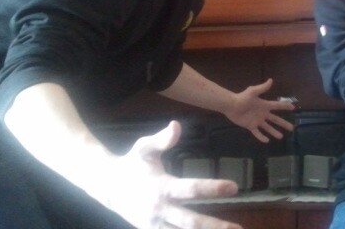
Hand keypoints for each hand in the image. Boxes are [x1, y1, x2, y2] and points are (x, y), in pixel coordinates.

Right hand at [106, 121, 242, 228]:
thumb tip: (176, 125)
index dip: (213, 188)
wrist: (106, 186)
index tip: (234, 187)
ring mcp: (155, 225)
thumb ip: (161, 139)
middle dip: (215, 226)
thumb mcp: (144, 148)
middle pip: (191, 222)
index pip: (191, 189)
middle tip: (238, 228)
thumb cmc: (131, 164)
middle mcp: (160, 210)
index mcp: (161, 187)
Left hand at [225, 78, 295, 142]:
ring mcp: (257, 120)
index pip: (277, 106)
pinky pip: (257, 133)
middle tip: (292, 128)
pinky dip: (262, 137)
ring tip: (281, 136)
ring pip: (268, 127)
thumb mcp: (253, 91)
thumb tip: (271, 80)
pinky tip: (267, 141)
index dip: (285, 106)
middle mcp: (262, 114)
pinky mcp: (250, 126)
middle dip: (283, 123)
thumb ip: (262, 88)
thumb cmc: (242, 98)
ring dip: (274, 132)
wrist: (231, 105)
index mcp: (264, 105)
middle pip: (275, 119)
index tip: (293, 107)